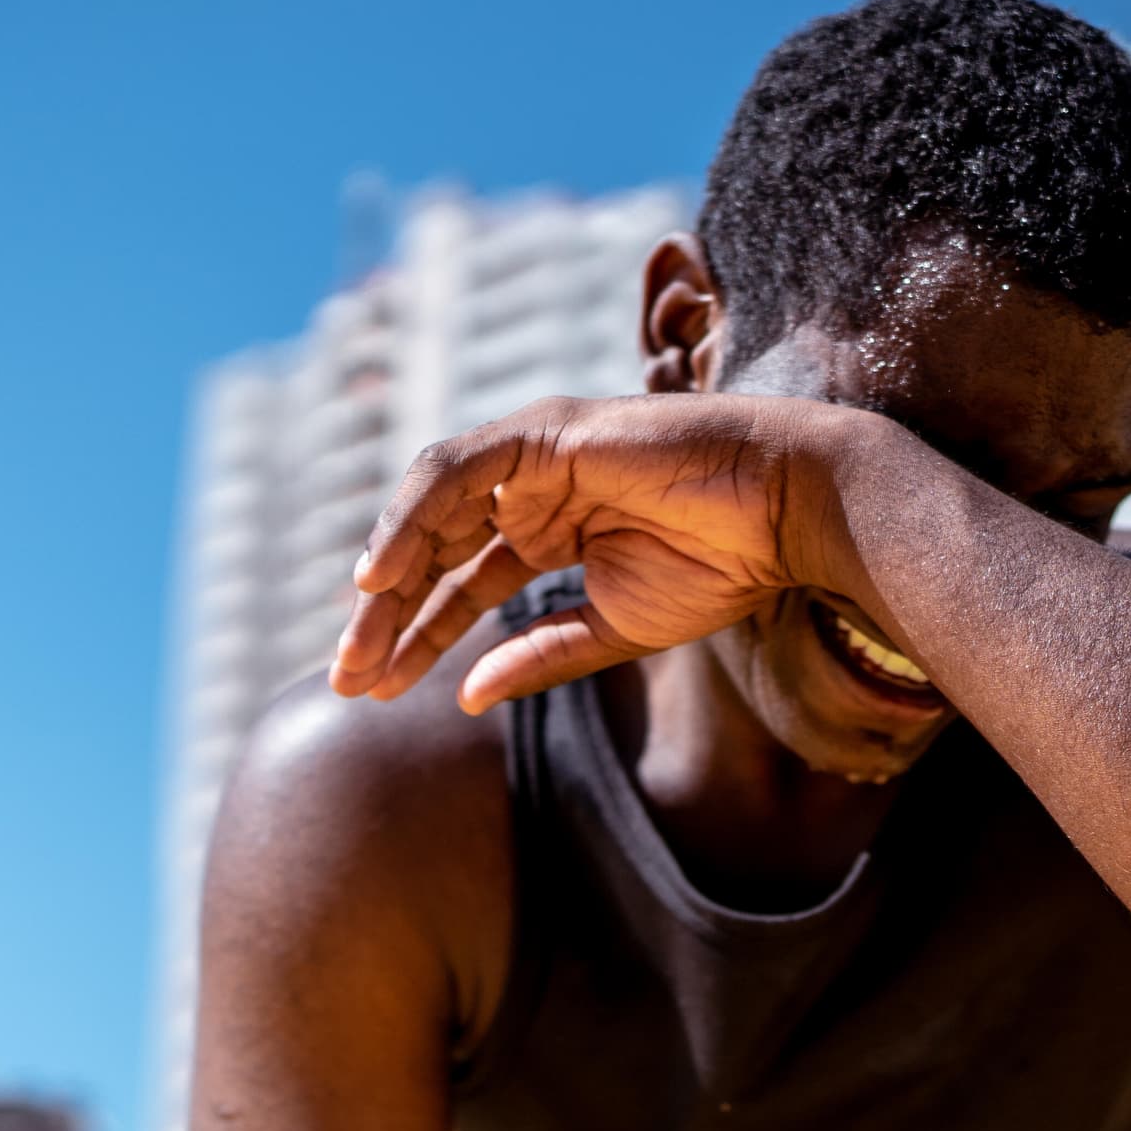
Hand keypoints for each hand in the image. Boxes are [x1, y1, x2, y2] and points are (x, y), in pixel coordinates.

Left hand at [328, 395, 865, 712]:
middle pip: (434, 554)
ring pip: (433, 512)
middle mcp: (529, 494)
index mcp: (547, 534)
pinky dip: (413, 518)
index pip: (459, 587)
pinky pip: (456, 472)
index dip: (415, 639)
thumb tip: (467, 695)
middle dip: (386, 617)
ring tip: (358, 636)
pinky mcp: (543, 434)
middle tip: (348, 681)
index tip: (373, 692)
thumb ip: (540, 656)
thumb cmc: (720, 566)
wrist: (783, 514)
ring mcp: (533, 460)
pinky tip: (380, 573)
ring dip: (389, 575)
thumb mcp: (613, 629)